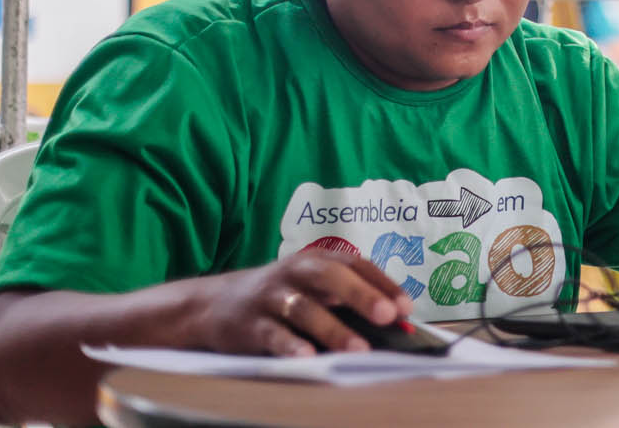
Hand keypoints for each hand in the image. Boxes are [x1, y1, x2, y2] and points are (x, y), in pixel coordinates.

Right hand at [186, 251, 412, 356]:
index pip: (355, 264)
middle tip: (387, 316)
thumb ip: (345, 299)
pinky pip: (273, 335)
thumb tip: (393, 321)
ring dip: (333, 329)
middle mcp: (295, 273)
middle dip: (362, 295)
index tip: (406, 307)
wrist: (212, 304)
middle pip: (331, 278)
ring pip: (305, 309)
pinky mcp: (250, 324)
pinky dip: (291, 346)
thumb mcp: (311, 287)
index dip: (382, 283)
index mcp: (316, 260)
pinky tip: (308, 358)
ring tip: (358, 349)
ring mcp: (271, 297)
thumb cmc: (280, 297)